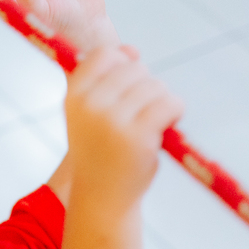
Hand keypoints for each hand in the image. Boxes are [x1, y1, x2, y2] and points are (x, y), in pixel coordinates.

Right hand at [64, 46, 182, 211]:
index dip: (123, 66)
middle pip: (135, 69)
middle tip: (140, 115)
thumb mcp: (91, 114)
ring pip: (155, 86)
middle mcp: (90, 106)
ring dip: (161, 102)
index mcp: (73, 97)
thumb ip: (107, 79)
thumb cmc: (99, 153)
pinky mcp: (140, 136)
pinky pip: (171, 103)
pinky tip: (165, 128)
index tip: (126, 91)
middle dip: (146, 88)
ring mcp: (114, 121)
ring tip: (151, 125)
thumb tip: (131, 49)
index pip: (105, 55)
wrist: (102, 199)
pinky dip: (175, 112)